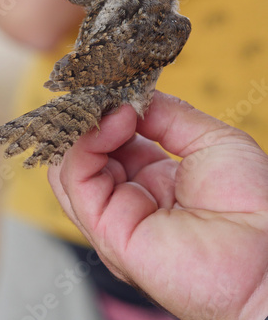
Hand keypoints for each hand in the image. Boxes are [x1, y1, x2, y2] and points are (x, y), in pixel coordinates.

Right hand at [48, 91, 267, 319]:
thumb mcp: (209, 139)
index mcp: (152, 178)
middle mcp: (129, 198)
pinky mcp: (108, 233)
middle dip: (92, 119)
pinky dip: (87, 145)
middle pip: (85, 154)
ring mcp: (115, 217)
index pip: (111, 142)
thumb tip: (126, 98)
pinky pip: (76, 182)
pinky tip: (115, 124)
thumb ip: (167, 115)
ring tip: (115, 110)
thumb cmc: (253, 201)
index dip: (108, 112)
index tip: (115, 86)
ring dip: (86, 129)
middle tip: (109, 94)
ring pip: (69, 169)